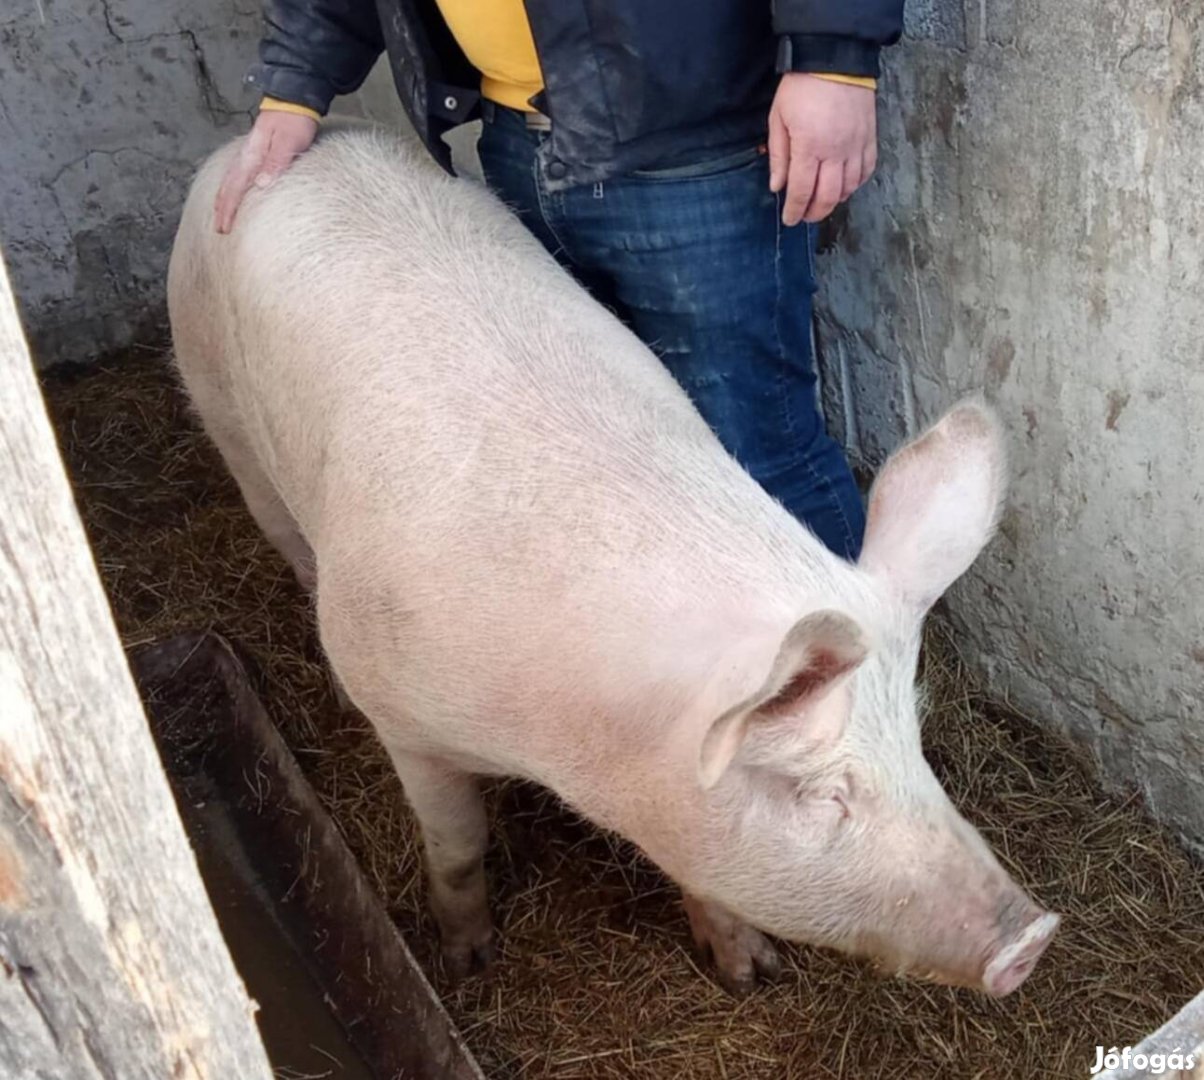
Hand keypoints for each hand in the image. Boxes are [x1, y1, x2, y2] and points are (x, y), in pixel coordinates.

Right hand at [214, 110, 318, 233]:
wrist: (294, 98)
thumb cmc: (294, 120)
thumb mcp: (288, 142)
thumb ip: (276, 162)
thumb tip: (260, 185)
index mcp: (252, 155)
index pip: (236, 187)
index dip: (229, 209)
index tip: (224, 227)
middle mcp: (247, 155)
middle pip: (229, 185)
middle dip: (222, 208)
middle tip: (219, 229)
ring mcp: (250, 153)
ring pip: (231, 179)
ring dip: (224, 198)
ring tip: (220, 215)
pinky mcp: (257, 151)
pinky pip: (239, 173)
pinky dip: (232, 186)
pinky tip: (235, 192)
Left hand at [768, 73, 876, 225]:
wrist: (835, 58)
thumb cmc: (801, 87)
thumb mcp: (778, 119)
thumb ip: (778, 156)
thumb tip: (778, 186)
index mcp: (809, 147)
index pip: (802, 191)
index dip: (794, 210)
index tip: (789, 220)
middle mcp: (835, 151)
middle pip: (828, 197)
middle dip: (815, 213)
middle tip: (805, 216)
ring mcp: (856, 146)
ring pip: (849, 188)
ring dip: (834, 201)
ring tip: (822, 202)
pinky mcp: (870, 138)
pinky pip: (866, 171)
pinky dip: (855, 184)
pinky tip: (844, 185)